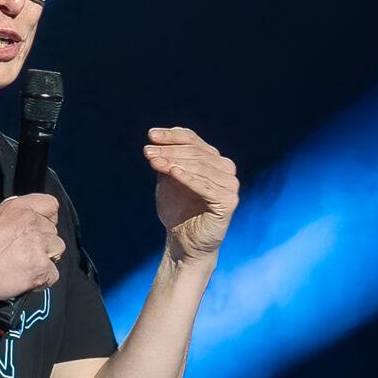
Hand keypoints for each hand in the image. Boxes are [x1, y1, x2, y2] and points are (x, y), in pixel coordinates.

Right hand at [0, 193, 64, 303]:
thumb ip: (13, 215)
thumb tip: (26, 217)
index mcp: (19, 207)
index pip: (51, 204)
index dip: (47, 218)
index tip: (40, 228)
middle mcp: (31, 222)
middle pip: (54, 231)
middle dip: (43, 243)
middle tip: (24, 253)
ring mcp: (38, 244)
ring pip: (57, 250)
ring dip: (46, 259)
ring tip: (25, 266)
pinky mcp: (41, 267)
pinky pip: (53, 274)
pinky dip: (43, 280)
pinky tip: (25, 279)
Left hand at [143, 126, 238, 265]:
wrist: (184, 242)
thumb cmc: (177, 210)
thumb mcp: (168, 180)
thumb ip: (165, 161)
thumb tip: (153, 140)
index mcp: (213, 159)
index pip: (192, 140)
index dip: (171, 136)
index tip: (151, 135)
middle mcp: (225, 168)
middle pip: (195, 152)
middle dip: (169, 151)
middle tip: (147, 152)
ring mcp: (230, 185)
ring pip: (200, 167)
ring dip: (174, 162)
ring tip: (154, 161)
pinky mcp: (228, 201)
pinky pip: (207, 187)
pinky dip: (189, 178)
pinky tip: (173, 172)